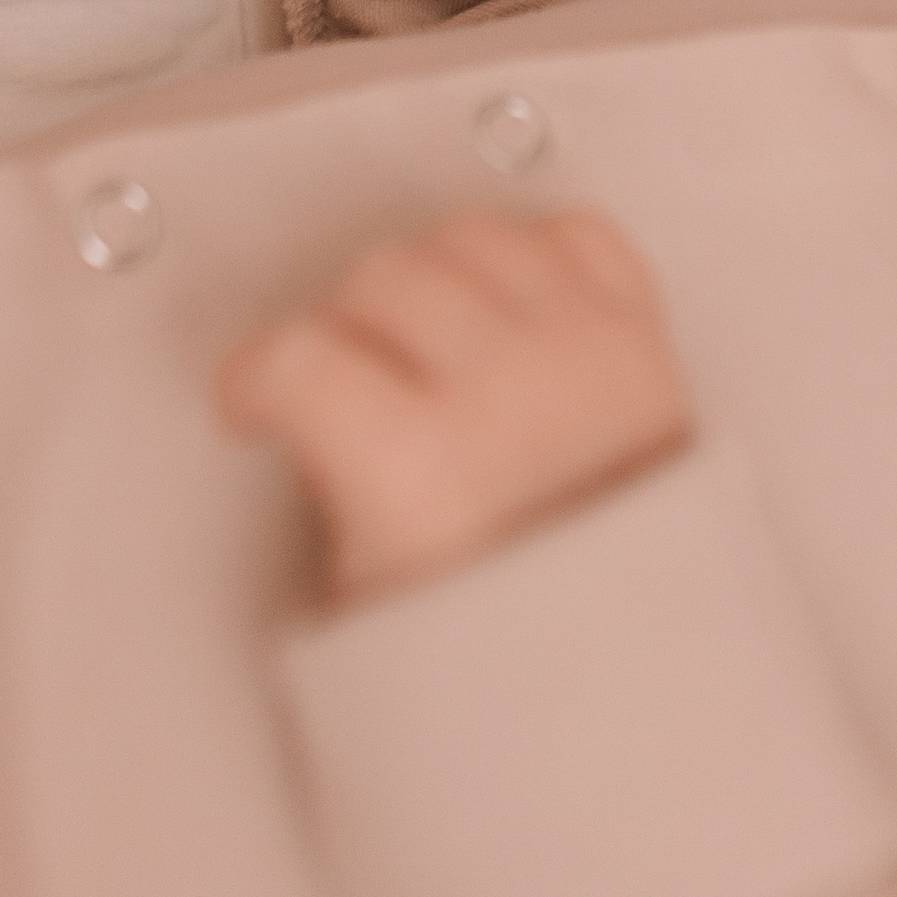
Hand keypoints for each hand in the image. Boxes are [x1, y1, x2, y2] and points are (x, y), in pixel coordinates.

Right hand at [219, 209, 691, 603]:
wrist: (642, 662)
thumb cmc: (507, 643)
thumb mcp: (369, 600)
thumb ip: (327, 485)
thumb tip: (297, 402)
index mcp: (421, 474)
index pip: (295, 358)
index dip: (253, 378)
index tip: (252, 400)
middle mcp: (506, 392)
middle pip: (379, 275)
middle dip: (342, 326)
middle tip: (345, 379)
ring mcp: (583, 350)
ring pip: (468, 236)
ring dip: (434, 277)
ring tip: (429, 342)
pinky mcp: (644, 333)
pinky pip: (569, 234)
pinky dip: (531, 257)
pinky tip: (508, 311)